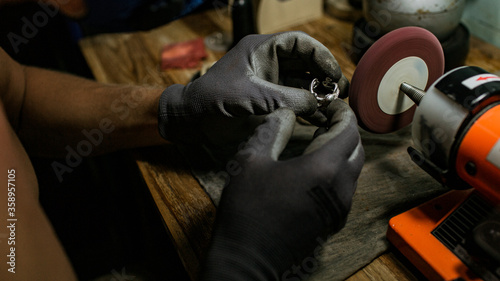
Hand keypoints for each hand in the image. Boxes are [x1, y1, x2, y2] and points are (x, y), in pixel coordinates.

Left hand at [158, 31, 348, 147]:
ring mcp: (268, 81)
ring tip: (335, 105)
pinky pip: (293, 98)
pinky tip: (319, 116)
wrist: (192, 120)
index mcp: (261, 49)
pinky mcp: (267, 99)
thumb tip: (320, 104)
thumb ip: (288, 99)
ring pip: (301, 81)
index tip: (334, 73)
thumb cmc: (214, 100)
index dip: (320, 56)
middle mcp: (267, 62)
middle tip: (342, 91)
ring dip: (317, 92)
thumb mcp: (254, 97)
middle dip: (324, 75)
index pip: (299, 43)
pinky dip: (306, 106)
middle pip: (304, 62)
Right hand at [201, 100, 363, 279]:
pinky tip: (315, 169)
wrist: (249, 260)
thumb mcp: (251, 160)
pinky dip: (337, 171)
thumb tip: (286, 114)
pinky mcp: (332, 222)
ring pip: (353, 171)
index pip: (349, 130)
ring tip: (319, 140)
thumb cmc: (248, 209)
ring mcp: (339, 208)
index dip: (343, 112)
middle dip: (346, 130)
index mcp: (323, 168)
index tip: (331, 103)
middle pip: (357, 150)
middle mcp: (340, 188)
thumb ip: (272, 130)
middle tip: (325, 119)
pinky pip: (345, 189)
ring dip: (343, 151)